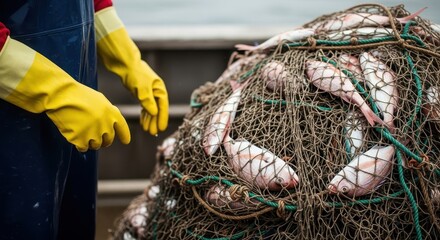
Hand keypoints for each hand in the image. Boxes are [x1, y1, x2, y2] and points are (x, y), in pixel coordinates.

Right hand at [0, 37, 130, 150]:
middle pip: (108, 140)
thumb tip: (110, 124)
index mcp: (112, 114)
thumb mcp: (100, 100)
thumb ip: (108, 113)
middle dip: (103, 140)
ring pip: (96, 145)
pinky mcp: (81, 140)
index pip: (122, 128)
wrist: (62, 96)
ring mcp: (94, 134)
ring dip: (90, 142)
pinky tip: (75, 136)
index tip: (125, 141)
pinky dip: (79, 144)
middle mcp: (106, 125)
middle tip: (95, 137)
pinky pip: (83, 148)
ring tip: (82, 132)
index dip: (124, 135)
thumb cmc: (78, 95)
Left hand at [95, 7, 168, 134]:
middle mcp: (156, 91)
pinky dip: (144, 114)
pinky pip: (145, 106)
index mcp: (159, 88)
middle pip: (158, 109)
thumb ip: (148, 101)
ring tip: (147, 130)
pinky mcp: (141, 93)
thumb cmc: (133, 73)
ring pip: (151, 109)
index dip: (162, 118)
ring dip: (149, 119)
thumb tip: (154, 113)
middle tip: (152, 133)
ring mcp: (149, 92)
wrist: (123, 63)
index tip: (161, 128)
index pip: (163, 106)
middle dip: (155, 121)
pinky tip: (143, 121)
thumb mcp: (141, 88)